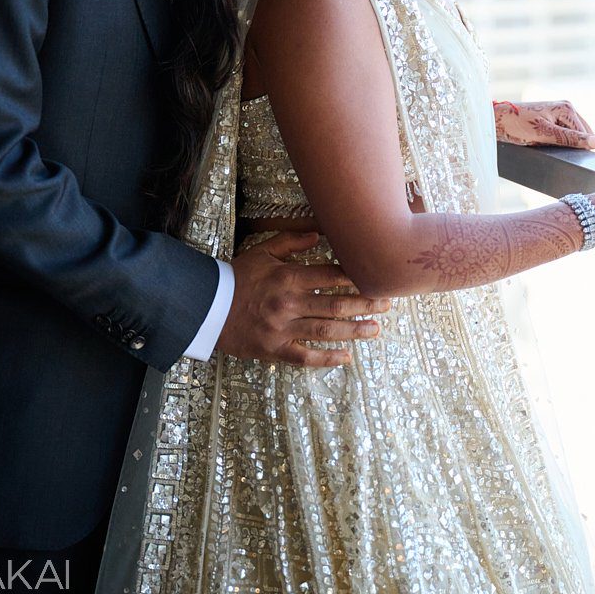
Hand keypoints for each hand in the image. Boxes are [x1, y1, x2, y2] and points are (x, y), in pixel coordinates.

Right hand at [217, 231, 391, 366]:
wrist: (207, 306)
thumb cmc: (237, 276)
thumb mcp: (262, 251)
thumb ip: (291, 242)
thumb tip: (318, 234)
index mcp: (288, 277)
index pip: (330, 276)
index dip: (355, 278)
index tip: (375, 278)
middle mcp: (289, 303)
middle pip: (335, 304)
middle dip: (365, 304)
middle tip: (387, 303)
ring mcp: (283, 328)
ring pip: (326, 330)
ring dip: (355, 330)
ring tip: (376, 329)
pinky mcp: (275, 349)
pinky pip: (305, 357)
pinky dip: (327, 359)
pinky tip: (346, 357)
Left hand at [493, 99, 594, 148]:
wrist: (495, 120)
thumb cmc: (517, 126)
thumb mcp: (546, 135)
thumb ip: (572, 139)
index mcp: (567, 107)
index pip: (586, 135)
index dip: (577, 149)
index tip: (563, 155)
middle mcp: (566, 107)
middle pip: (581, 135)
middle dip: (571, 146)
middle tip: (552, 151)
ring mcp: (558, 112)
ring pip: (571, 136)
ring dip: (563, 145)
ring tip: (545, 146)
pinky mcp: (551, 118)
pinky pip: (562, 135)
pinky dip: (556, 142)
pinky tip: (544, 144)